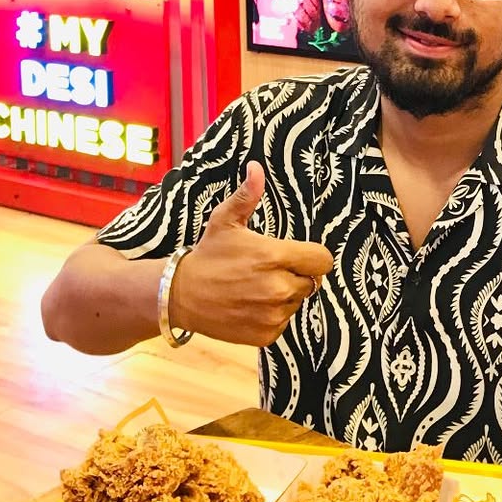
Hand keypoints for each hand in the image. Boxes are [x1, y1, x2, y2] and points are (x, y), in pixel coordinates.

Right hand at [170, 161, 332, 346]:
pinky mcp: (266, 334)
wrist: (180, 295)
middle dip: (295, 275)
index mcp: (274, 257)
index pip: (322, 261)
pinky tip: (250, 305)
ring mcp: (273, 314)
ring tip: (255, 288)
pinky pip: (283, 322)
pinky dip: (272, 316)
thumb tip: (257, 168)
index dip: (312, 257)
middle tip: (268, 271)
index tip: (297, 256)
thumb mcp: (225, 221)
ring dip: (284, 296)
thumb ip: (247, 196)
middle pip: (311, 282)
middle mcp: (278, 288)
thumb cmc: (207, 255)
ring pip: (297, 302)